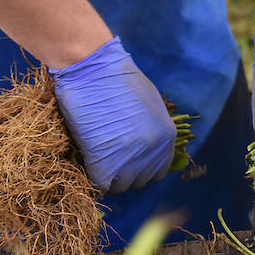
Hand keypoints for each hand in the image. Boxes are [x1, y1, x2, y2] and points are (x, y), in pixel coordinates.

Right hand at [50, 37, 175, 193]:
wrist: (91, 68)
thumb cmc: (116, 78)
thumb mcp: (148, 103)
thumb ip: (151, 128)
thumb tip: (144, 146)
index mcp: (166, 137)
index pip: (157, 171)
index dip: (140, 167)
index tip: (125, 160)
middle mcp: (153, 152)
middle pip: (140, 181)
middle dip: (124, 173)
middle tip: (108, 158)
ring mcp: (130, 159)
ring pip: (122, 186)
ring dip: (109, 176)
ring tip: (96, 159)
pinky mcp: (105, 163)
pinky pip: (102, 185)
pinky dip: (94, 178)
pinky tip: (87, 164)